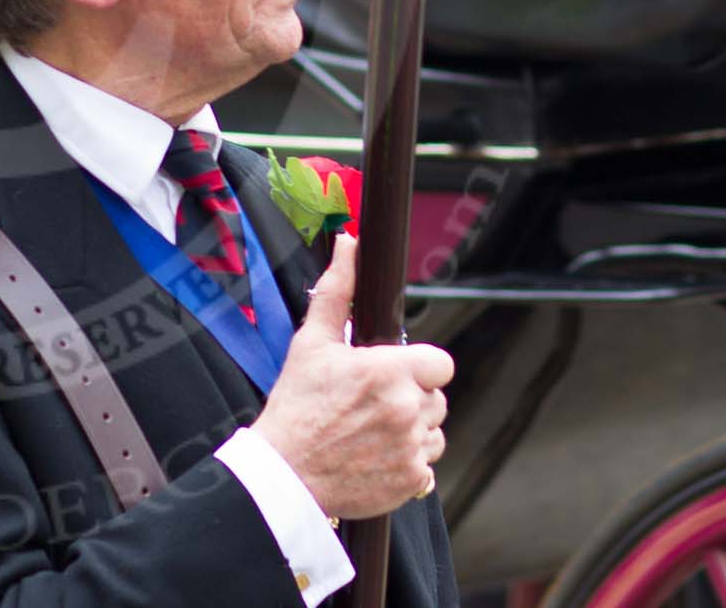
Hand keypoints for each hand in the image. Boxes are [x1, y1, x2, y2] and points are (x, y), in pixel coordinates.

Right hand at [252, 234, 452, 519]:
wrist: (284, 472)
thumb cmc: (296, 405)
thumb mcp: (311, 343)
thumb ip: (336, 291)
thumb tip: (348, 244)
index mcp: (391, 371)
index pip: (441, 363)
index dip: (420, 367)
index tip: (395, 373)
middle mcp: (409, 409)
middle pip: (437, 398)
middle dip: (412, 398)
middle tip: (371, 405)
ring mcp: (413, 448)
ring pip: (435, 433)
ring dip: (413, 432)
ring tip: (371, 432)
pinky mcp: (412, 481)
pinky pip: (427, 468)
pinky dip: (407, 465)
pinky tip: (375, 457)